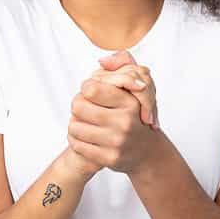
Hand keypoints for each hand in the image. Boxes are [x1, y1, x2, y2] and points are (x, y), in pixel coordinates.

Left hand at [67, 50, 161, 175]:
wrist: (145, 151)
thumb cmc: (133, 117)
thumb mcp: (132, 91)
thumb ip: (121, 69)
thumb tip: (103, 60)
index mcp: (129, 102)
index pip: (90, 88)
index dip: (85, 90)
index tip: (90, 94)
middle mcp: (124, 122)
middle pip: (78, 106)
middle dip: (77, 106)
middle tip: (83, 109)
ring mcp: (117, 142)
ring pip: (74, 127)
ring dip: (74, 124)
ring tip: (82, 123)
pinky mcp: (109, 158)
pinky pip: (77, 145)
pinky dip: (75, 140)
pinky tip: (84, 137)